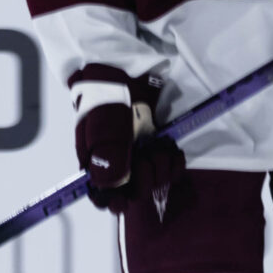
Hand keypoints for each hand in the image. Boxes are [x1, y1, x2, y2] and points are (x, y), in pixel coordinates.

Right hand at [75, 96, 182, 210]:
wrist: (125, 70)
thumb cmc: (107, 98)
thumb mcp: (102, 127)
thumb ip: (106, 158)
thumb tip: (111, 186)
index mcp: (97, 163)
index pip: (102, 198)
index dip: (113, 203)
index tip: (123, 199)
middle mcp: (119, 165)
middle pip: (134, 194)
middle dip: (143, 179)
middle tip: (142, 157)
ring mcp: (140, 157)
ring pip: (156, 183)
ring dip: (160, 166)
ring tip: (156, 145)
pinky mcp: (158, 148)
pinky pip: (173, 171)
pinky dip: (175, 163)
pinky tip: (171, 149)